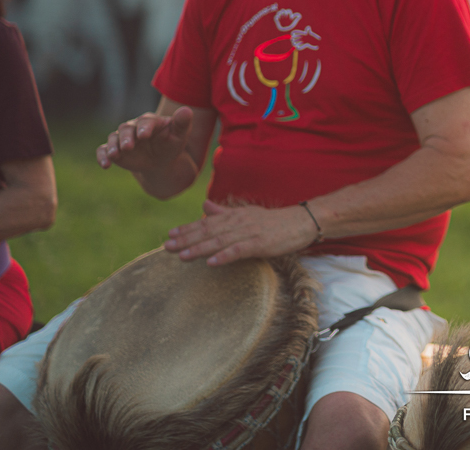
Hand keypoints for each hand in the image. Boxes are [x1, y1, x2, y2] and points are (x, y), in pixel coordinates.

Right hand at [97, 108, 192, 172]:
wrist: (160, 160)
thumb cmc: (171, 143)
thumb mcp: (180, 134)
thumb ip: (182, 123)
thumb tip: (187, 110)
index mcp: (150, 121)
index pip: (145, 121)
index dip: (144, 127)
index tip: (144, 135)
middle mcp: (133, 127)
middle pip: (126, 128)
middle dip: (126, 138)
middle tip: (128, 147)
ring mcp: (122, 138)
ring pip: (113, 138)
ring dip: (113, 146)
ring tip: (115, 155)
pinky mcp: (114, 150)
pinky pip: (103, 150)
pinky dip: (102, 156)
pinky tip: (105, 165)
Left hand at [164, 199, 318, 265]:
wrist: (302, 221)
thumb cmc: (274, 221)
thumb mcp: (247, 213)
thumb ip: (224, 212)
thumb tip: (204, 206)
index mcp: (235, 215)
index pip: (206, 222)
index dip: (187, 228)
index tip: (170, 234)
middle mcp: (239, 222)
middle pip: (209, 231)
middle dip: (187, 239)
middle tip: (167, 246)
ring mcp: (249, 233)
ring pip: (220, 241)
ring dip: (200, 248)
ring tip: (182, 256)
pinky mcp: (261, 243)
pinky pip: (239, 250)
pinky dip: (224, 256)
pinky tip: (211, 263)